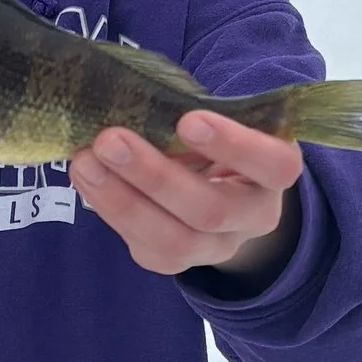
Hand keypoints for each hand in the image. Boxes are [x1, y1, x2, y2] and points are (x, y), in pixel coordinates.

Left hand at [70, 112, 301, 285]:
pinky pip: (147, 249)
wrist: (217, 184)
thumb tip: (131, 100)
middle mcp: (255, 217)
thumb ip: (191, 114)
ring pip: (175, 241)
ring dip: (122, 201)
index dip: (235, 146)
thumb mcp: (220, 119)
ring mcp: (218, 247)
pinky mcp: (179, 262)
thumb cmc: (214, 138)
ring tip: (85, 162)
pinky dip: (111, 211)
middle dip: (156, 176)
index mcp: (276, 171)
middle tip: (110, 140)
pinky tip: (87, 179)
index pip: (274, 166)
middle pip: (212, 211)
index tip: (189, 120)